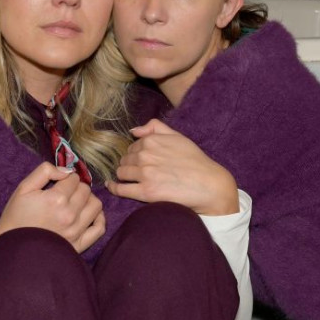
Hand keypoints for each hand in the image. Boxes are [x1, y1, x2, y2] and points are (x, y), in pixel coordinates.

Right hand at [0, 163, 105, 252]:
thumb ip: (44, 171)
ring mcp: (76, 231)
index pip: (74, 178)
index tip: (59, 183)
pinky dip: (99, 218)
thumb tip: (65, 170)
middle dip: (77, 187)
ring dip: (88, 200)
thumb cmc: (16, 216)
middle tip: (66, 192)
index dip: (66, 178)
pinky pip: (99, 228)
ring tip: (77, 203)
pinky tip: (90, 215)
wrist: (12, 247)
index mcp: (56, 199)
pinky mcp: (79, 244)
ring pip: (96, 205)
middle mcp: (69, 214)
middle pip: (86, 190)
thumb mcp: (24, 188)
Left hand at [106, 119, 238, 215]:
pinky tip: (111, 186)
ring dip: (123, 176)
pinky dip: (113, 188)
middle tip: (139, 172)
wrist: (209, 184)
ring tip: (129, 180)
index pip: (132, 147)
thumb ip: (155, 127)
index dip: (135, 154)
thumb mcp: (177, 136)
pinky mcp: (145, 192)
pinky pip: (120, 189)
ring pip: (121, 173)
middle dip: (129, 165)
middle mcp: (145, 155)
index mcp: (151, 141)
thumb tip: (133, 131)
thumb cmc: (195, 160)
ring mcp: (144, 174)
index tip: (142, 161)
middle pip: (125, 160)